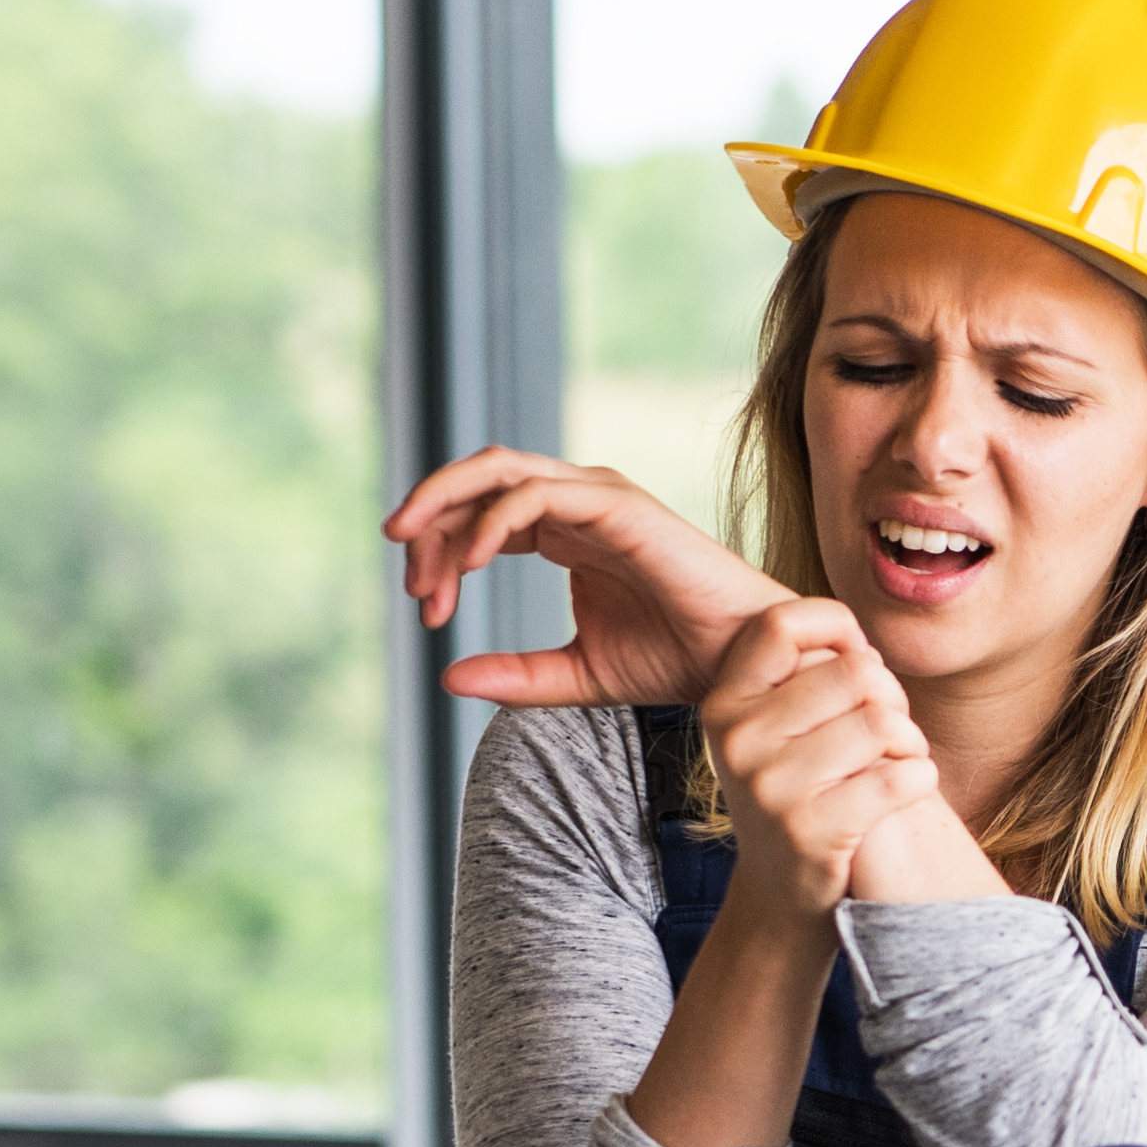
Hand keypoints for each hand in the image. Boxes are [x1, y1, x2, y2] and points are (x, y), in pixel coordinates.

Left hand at [383, 449, 784, 707]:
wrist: (742, 663)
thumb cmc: (675, 661)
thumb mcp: (575, 675)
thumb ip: (515, 674)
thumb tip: (447, 676)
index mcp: (566, 531)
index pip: (481, 514)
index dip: (440, 555)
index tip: (426, 612)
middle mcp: (578, 503)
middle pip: (479, 479)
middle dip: (428, 515)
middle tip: (404, 571)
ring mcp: (598, 497)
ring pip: (498, 471)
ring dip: (445, 508)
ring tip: (421, 565)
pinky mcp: (618, 506)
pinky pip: (534, 495)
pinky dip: (490, 523)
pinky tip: (467, 566)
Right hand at [699, 600, 948, 910]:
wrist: (781, 896)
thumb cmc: (797, 794)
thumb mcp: (775, 730)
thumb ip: (803, 675)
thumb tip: (857, 638)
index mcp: (724, 702)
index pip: (781, 624)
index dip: (838, 629)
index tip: (857, 662)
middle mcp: (736, 739)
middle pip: (853, 671)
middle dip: (890, 694)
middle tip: (889, 728)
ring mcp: (769, 787)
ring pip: (881, 722)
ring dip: (910, 740)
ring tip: (901, 759)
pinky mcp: (810, 831)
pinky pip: (898, 777)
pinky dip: (920, 777)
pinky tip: (910, 786)